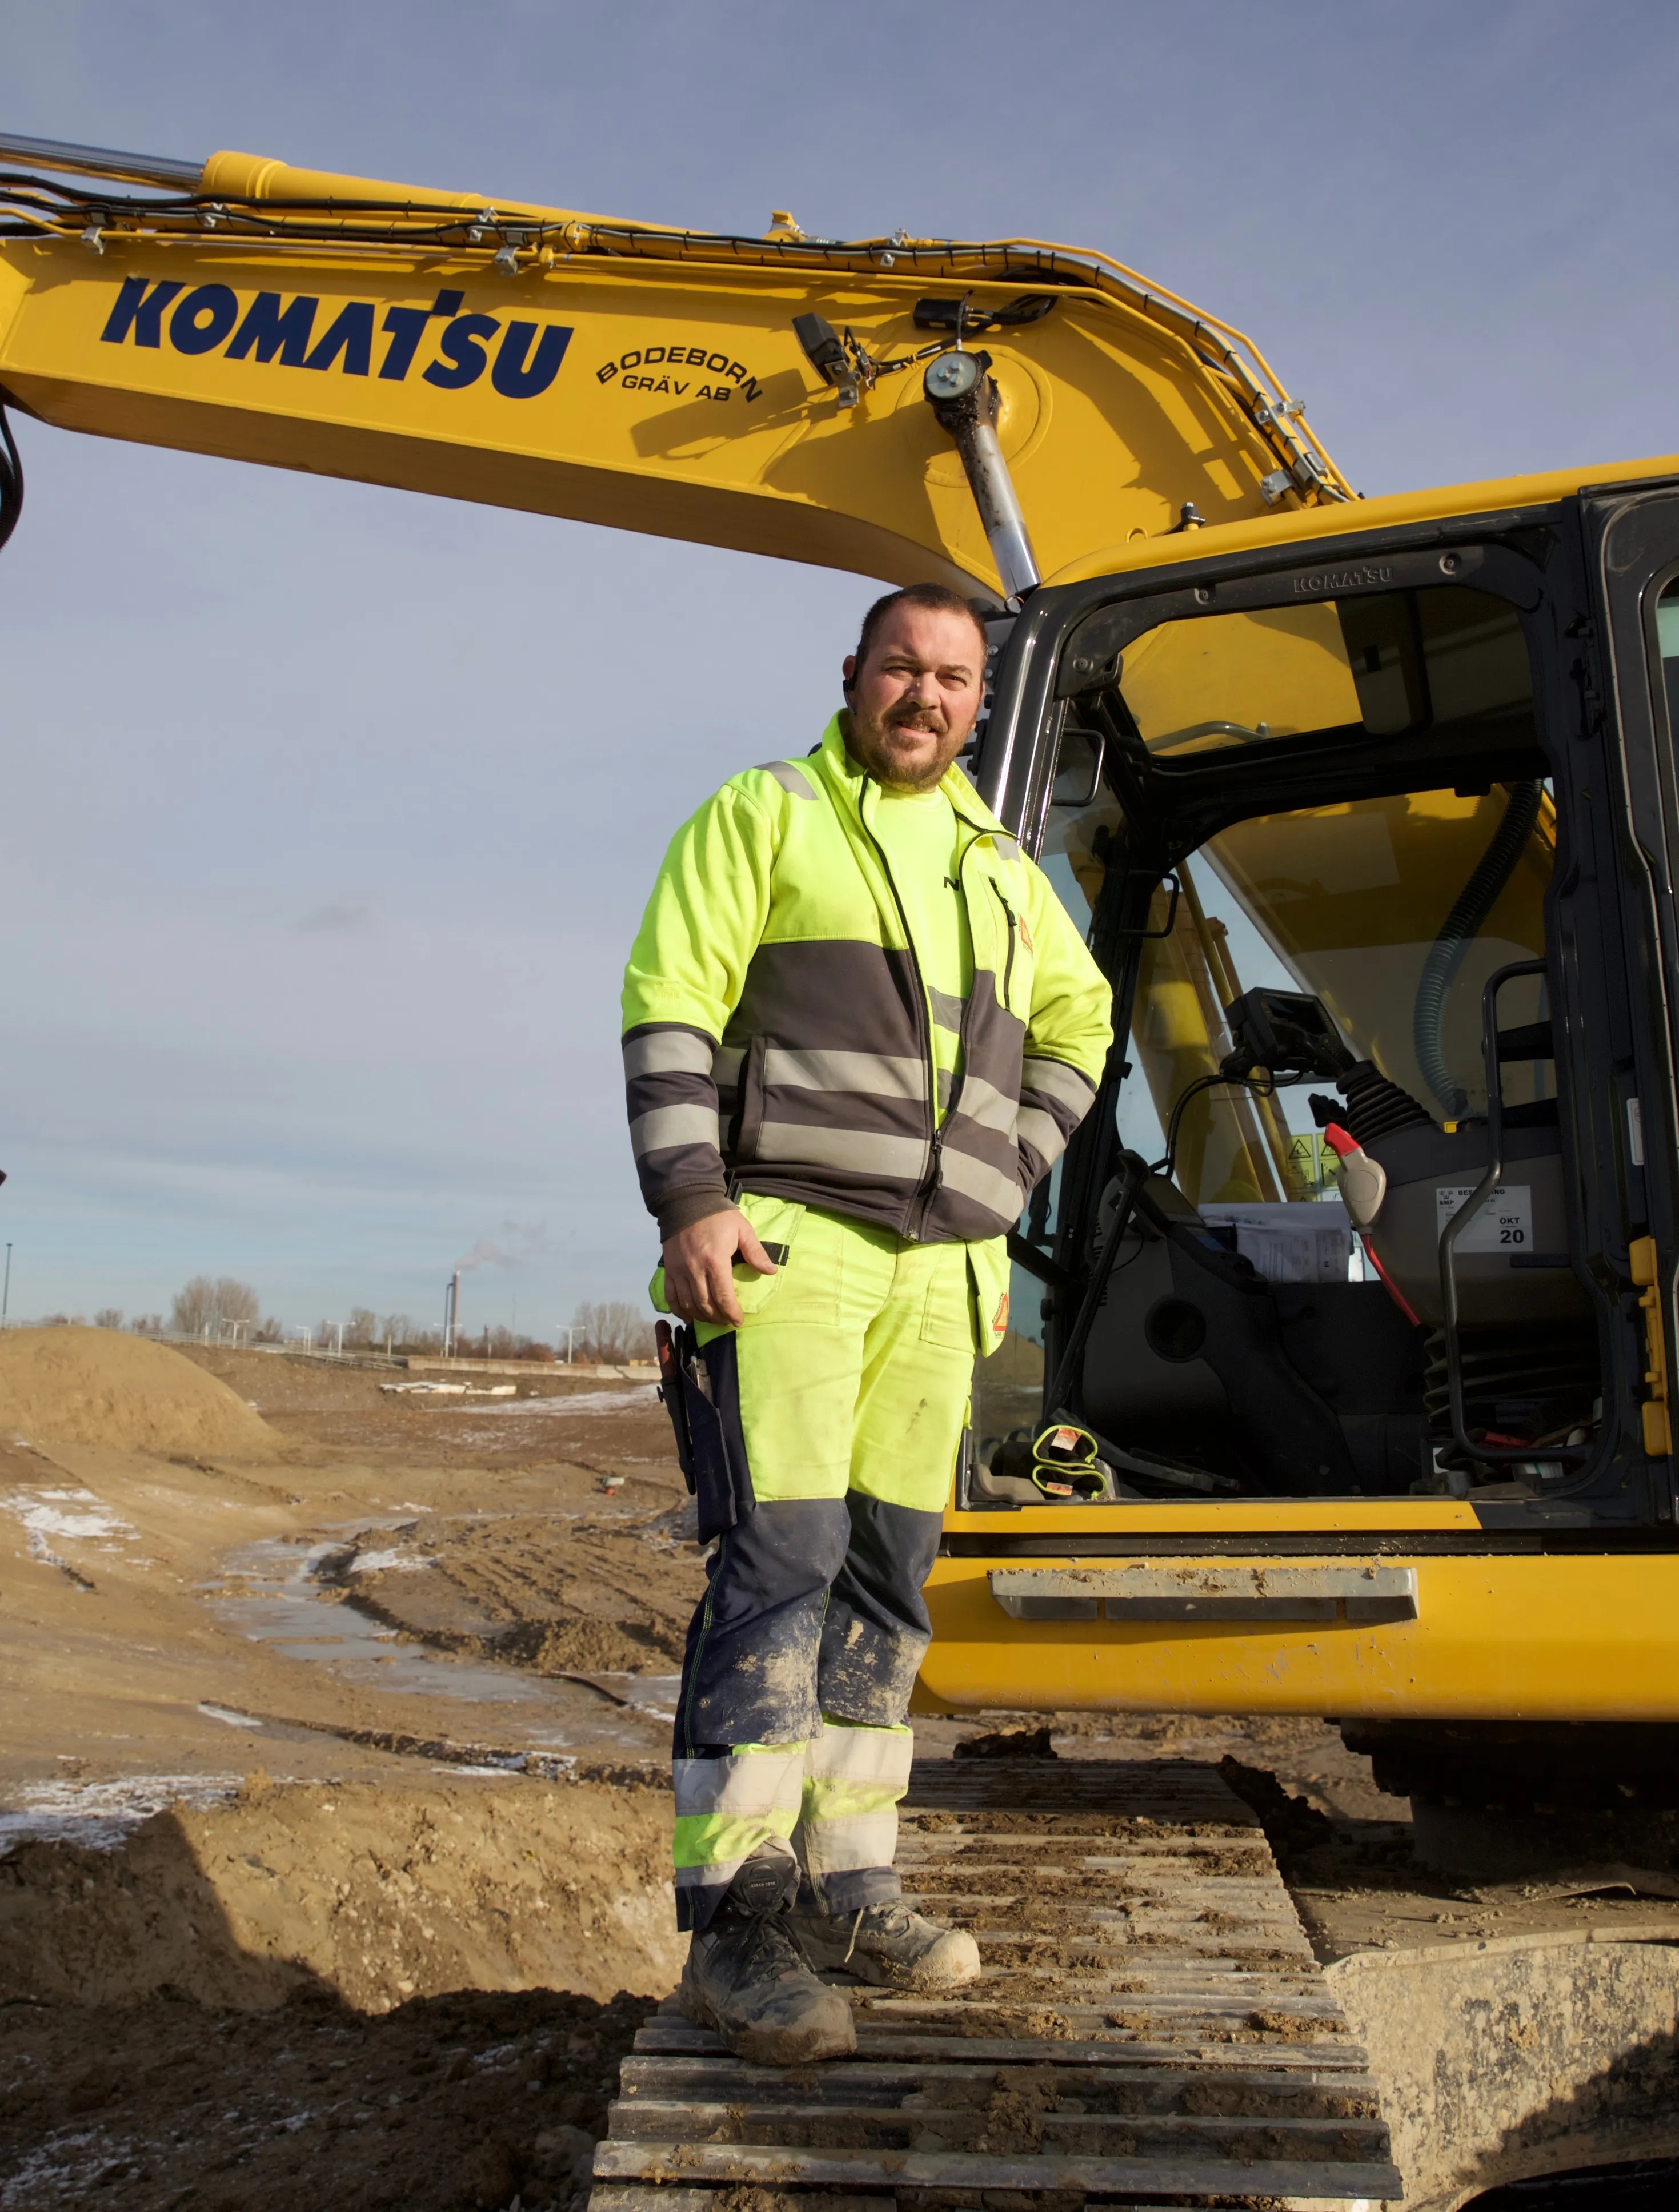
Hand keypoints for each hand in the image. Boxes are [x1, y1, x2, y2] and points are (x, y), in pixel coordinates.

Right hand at [661, 1207, 776, 1326]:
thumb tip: (771, 1272)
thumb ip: (756, 1252)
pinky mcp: (668, 1269)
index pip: (723, 1296)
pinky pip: (671, 1296)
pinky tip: (689, 1317)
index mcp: (715, 1261)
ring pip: (688, 1304)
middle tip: (727, 1322)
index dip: (732, 1313)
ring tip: (713, 1319)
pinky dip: (679, 1310)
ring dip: (701, 1317)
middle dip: (718, 1318)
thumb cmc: (718, 1216)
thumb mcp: (742, 1229)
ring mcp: (679, 1271)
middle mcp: (695, 1269)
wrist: (687, 1201)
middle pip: (706, 1304)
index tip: (738, 1321)